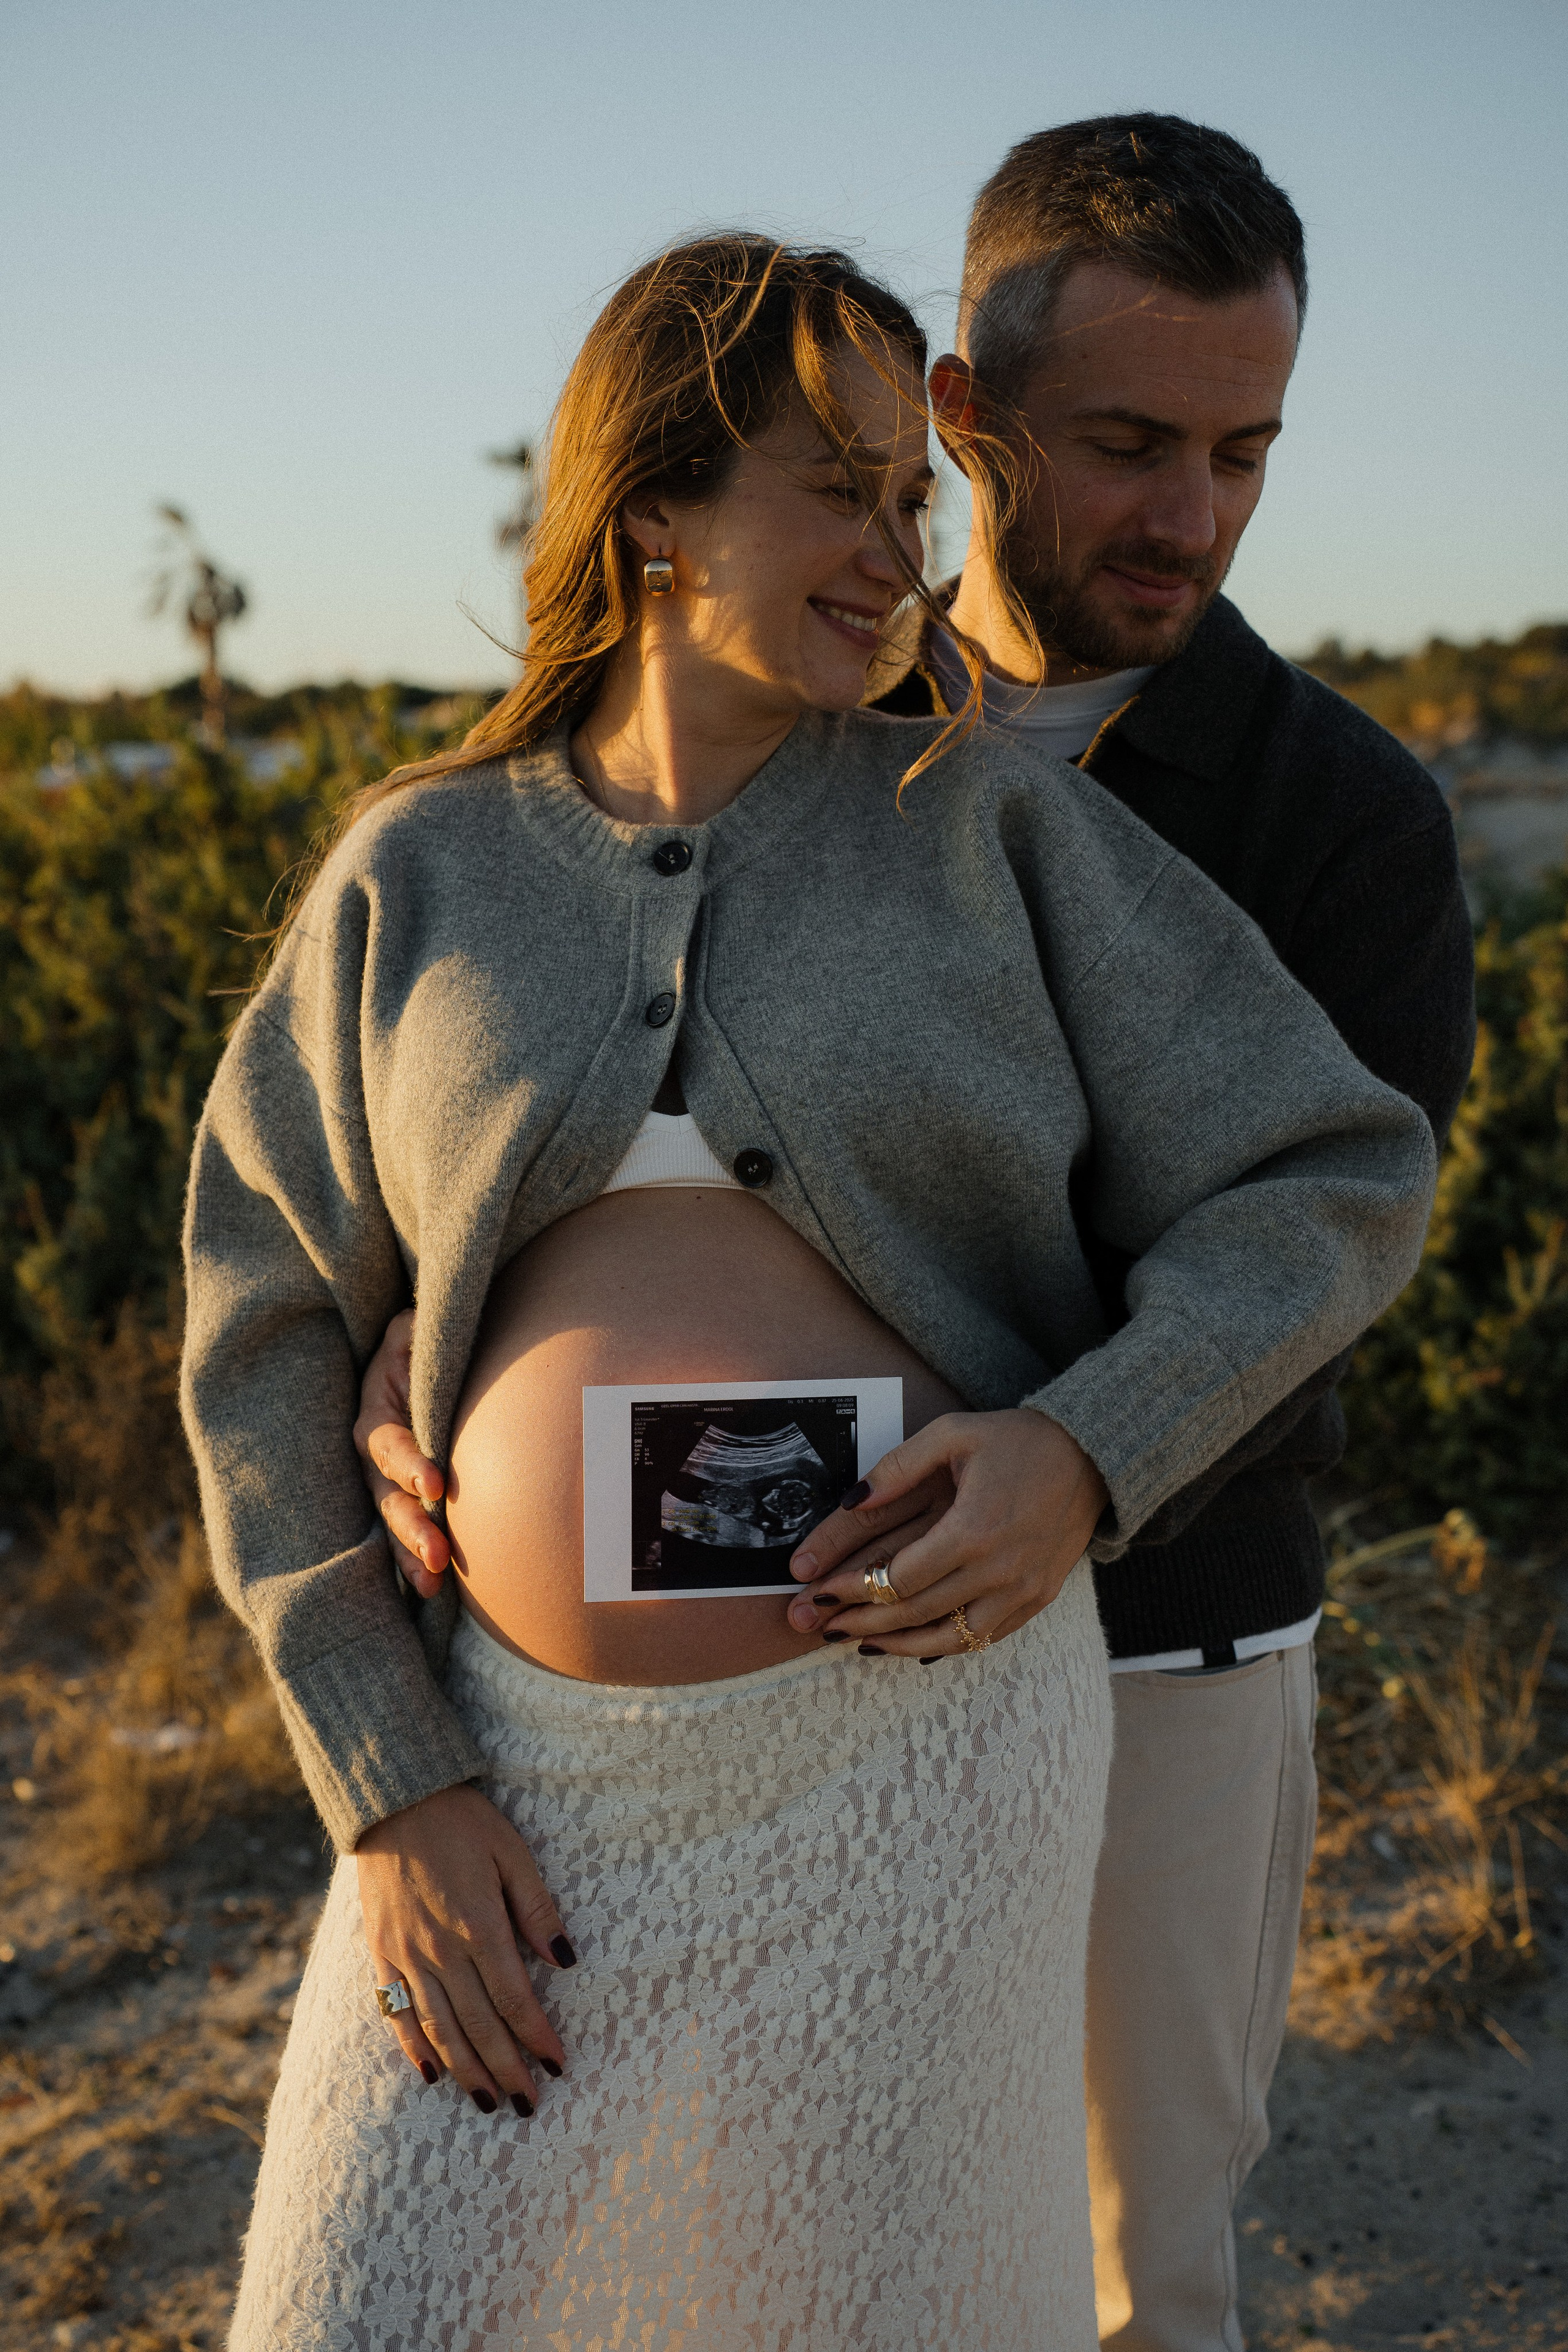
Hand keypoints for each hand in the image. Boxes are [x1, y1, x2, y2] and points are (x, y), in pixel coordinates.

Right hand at [353, 1306, 448, 1598]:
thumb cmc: (418, 1347)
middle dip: (411, 1529)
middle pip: (389, 1501)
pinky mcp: (408, 1504)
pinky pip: (406, 1539)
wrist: (419, 1368)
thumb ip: (415, 1330)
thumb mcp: (412, 1329)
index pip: (390, 1446)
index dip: (412, 1464)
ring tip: (433, 1583)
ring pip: (395, 1528)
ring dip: (412, 1556)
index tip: (437, 1484)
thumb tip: (422, 1324)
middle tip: (439, 1555)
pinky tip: (436, 1593)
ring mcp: (389, 1489)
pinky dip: (417, 1565)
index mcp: (375, 1417)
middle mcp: (375, 1462)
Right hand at [357, 1782, 575, 2115]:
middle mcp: (441, 1950)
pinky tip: (431, 2073)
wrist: (395, 1800)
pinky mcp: (381, 1953)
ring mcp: (406, 1955)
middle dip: (506, 2068)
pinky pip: (396, 2011)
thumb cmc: (463, 1822)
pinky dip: (414, 2046)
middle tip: (528, 2105)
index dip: (536, 2036)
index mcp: (479, 1925)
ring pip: (439, 2028)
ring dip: (466, 2070)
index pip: (514, 1999)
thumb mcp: (512, 1852)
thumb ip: (538, 1908)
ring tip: (488, 2102)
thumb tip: (566, 1960)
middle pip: (479, 2024)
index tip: (557, 2065)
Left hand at [783, 1409, 1107, 1657]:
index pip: (900, 1578)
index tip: (821, 1593)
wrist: (1092, 1455)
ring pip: (951, 1638)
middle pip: (918, 1613)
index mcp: (973, 1530)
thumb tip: (851, 1500)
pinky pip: (986, 1637)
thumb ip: (897, 1468)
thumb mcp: (952, 1434)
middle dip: (865, 1623)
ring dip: (901, 1646)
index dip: (854, 1589)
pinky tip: (916, 1644)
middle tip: (826, 1628)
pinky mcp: (1038, 1598)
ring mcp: (1022, 1590)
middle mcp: (999, 1570)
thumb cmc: (1018, 1440)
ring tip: (862, 1645)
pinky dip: (947, 1645)